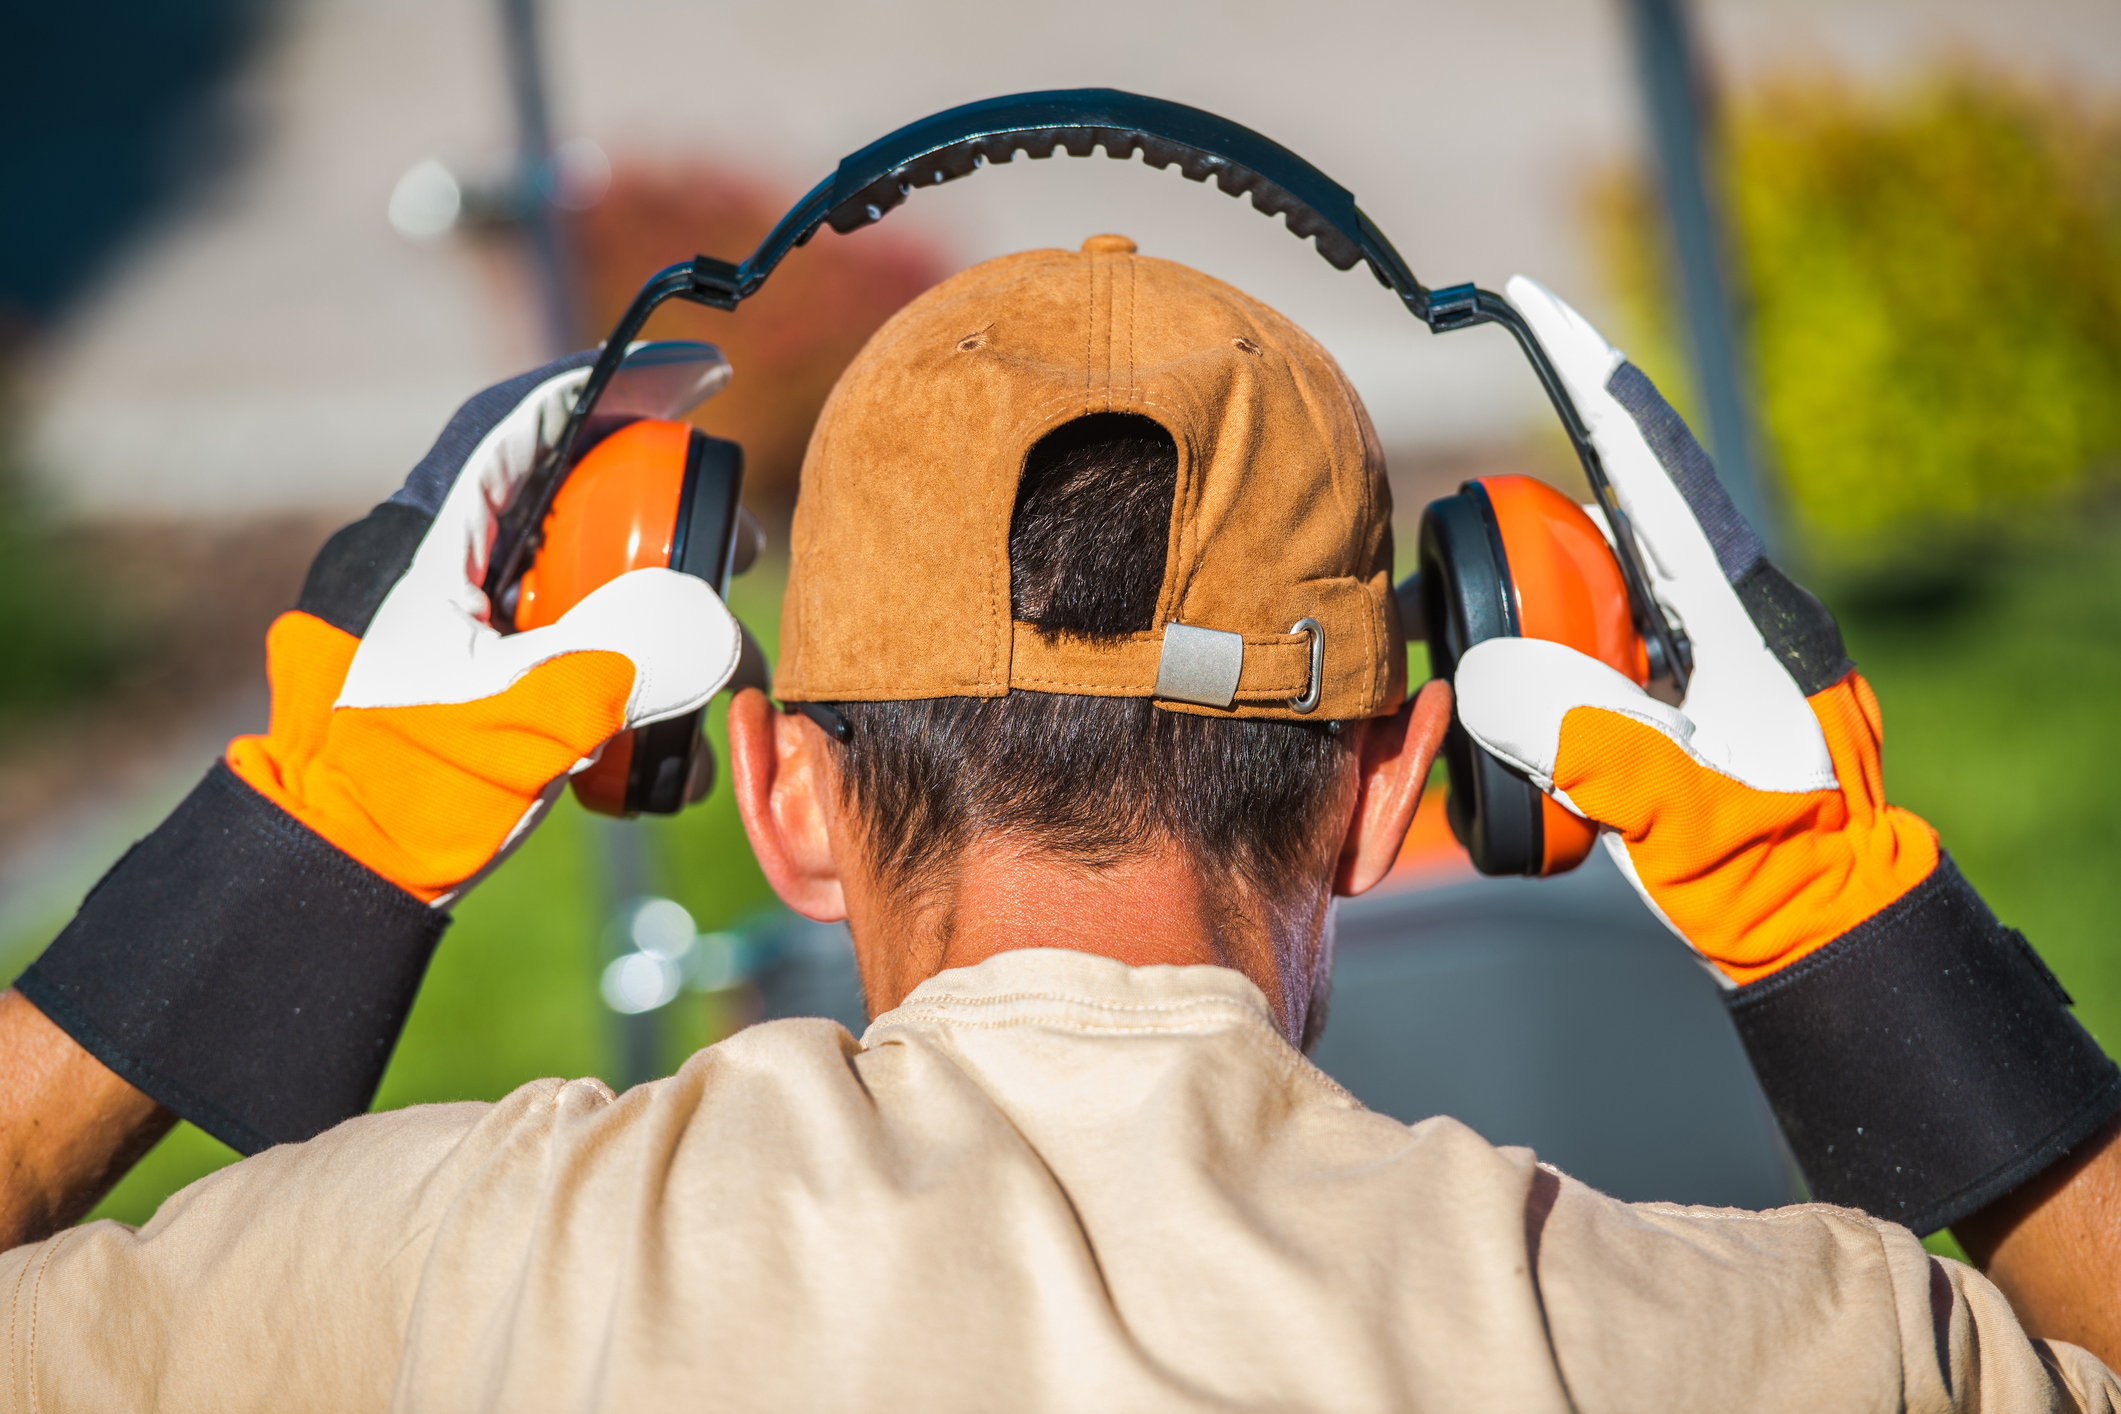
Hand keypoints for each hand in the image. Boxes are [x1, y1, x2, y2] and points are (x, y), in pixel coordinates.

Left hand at [227, 354, 738, 903]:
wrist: (347, 873)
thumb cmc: (400, 790)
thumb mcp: (514, 717)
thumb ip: (614, 665)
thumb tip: (719, 629)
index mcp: (440, 543)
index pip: (528, 428)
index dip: (615, 387)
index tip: (699, 377)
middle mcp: (464, 570)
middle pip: (582, 502)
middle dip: (675, 522)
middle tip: (740, 549)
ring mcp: (486, 628)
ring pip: (598, 585)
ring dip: (674, 625)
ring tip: (727, 673)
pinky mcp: (506, 685)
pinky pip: (594, 658)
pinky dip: (648, 692)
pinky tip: (679, 756)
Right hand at [1454, 278, 1933, 984]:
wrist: (1822, 925)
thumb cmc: (1767, 874)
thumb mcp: (1674, 811)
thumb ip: (1587, 740)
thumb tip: (1492, 672)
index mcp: (1737, 614)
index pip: (1648, 468)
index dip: (1589, 378)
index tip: (1531, 303)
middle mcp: (1730, 610)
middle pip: (1619, 512)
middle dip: (1533, 514)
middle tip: (1459, 552)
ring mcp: (1716, 646)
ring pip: (1611, 576)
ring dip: (1541, 592)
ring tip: (1476, 640)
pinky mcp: (1698, 684)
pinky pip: (1612, 632)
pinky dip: (1557, 642)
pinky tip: (1524, 689)